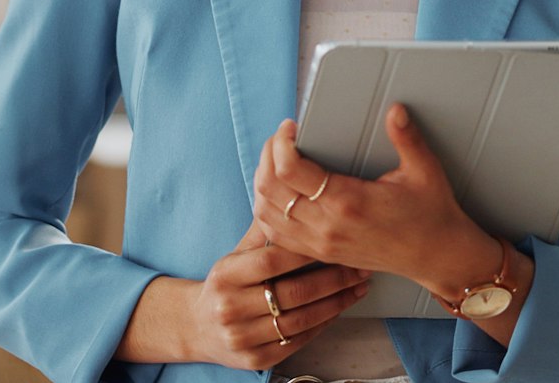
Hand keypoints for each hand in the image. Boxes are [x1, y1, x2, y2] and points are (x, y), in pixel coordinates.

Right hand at [180, 218, 369, 370]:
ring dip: (337, 303)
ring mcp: (242, 337)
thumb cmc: (226, 283)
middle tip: (360, 266)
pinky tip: (339, 308)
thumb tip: (295, 198)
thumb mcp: (236, 255)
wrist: (197, 327)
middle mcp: (230, 308)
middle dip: (334, 278)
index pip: (272, 260)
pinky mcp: (256, 360)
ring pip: (300, 320)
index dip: (306, 251)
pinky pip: (297, 341)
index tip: (335, 241)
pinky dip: (323, 324)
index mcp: (225, 275)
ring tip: (359, 286)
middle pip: (292, 293)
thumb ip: (264, 232)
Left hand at [252, 104, 491, 292]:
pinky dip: (266, 210)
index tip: (290, 126)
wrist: (437, 256)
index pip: (289, 170)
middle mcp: (327, 226)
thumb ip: (407, 138)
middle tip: (281, 138)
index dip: (281, 142)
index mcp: (348, 201)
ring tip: (276, 160)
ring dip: (262, 182)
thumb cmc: (432, 213)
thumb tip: (395, 110)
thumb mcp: (425, 170)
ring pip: (265, 213)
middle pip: (269, 189)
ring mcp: (320, 243)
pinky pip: (275, 234)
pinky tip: (278, 193)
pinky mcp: (320, 253)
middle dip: (267, 156)